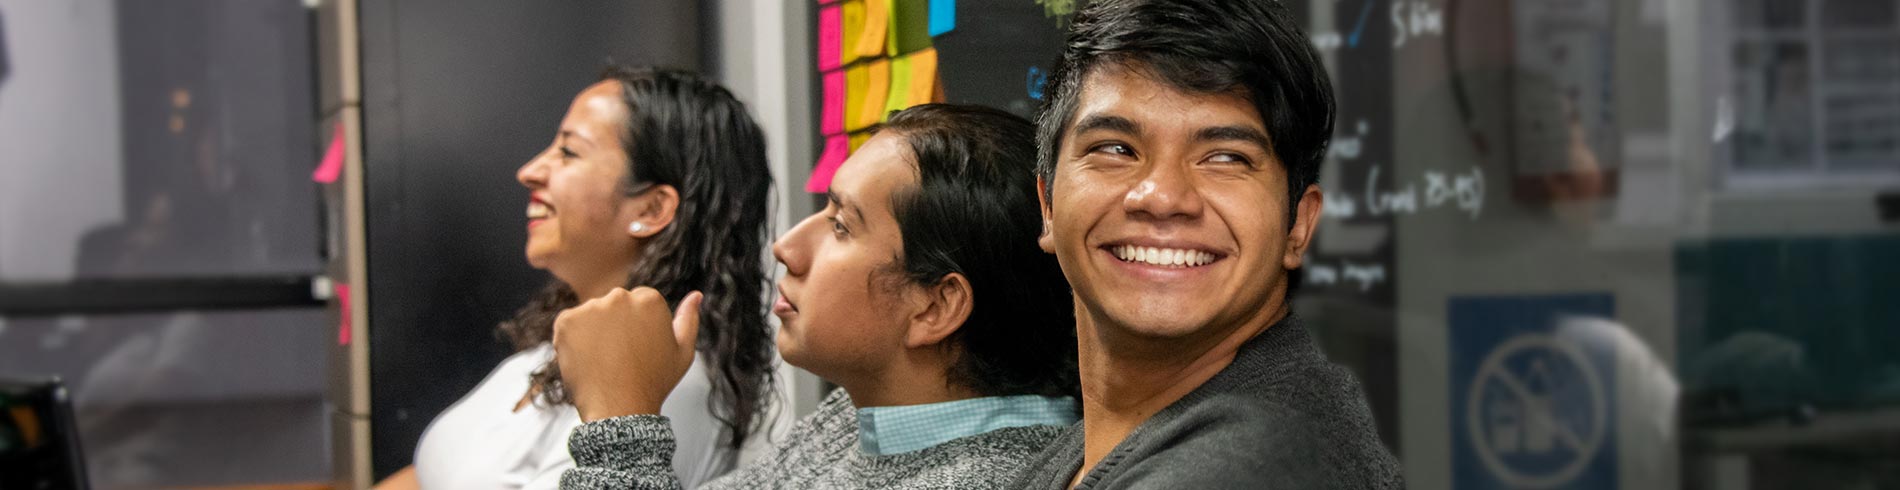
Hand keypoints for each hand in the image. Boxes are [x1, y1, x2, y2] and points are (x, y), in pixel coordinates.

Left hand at [553, 287, 702, 421]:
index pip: (637, 302)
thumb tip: (696, 295)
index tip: (637, 349)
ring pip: (589, 315)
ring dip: (592, 332)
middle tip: (618, 357)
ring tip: (602, 361)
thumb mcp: (683, 352)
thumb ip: (689, 319)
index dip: (636, 328)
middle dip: (614, 326)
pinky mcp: (566, 321)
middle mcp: (620, 296)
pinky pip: (567, 326)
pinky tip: (586, 360)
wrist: (621, 409)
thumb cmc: (654, 382)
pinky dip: (572, 341)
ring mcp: (591, 308)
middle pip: (612, 305)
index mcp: (649, 299)